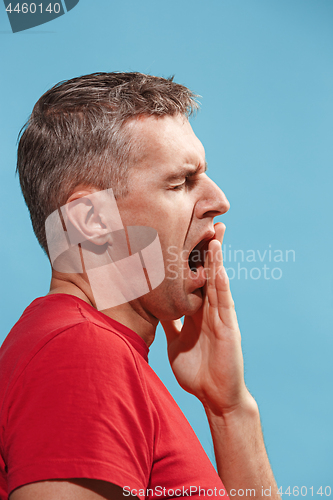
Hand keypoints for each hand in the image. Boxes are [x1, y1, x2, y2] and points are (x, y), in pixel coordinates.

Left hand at [161, 222, 250, 415]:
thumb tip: (155, 310)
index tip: (185, 236)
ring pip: (218, 281)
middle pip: (209, 274)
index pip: (195, 279)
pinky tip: (219, 266)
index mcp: (198, 312)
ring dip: (217, 258)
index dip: (192, 259)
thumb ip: (170, 324)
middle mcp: (210, 310)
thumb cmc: (197, 370)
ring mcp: (221, 317)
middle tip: (207, 221)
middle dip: (209, 249)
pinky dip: (221, 282)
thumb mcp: (176, 341)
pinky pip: (224, 301)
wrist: (215, 396)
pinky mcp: (229, 327)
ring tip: (215, 233)